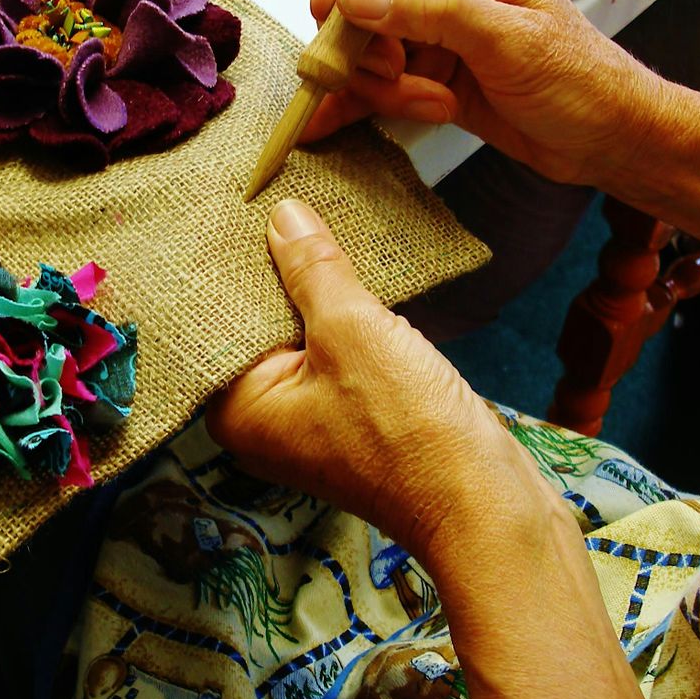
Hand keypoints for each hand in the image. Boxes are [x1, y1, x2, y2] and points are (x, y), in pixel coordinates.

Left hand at [205, 199, 550, 561]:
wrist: (485, 504)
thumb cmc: (409, 432)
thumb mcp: (353, 331)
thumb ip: (313, 270)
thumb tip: (283, 215)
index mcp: (239, 409)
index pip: (215, 320)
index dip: (227, 263)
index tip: (229, 204)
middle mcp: (266, 418)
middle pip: (259, 325)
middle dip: (275, 269)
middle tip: (274, 194)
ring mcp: (314, 418)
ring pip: (304, 335)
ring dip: (317, 288)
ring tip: (314, 215)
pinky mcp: (358, 414)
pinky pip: (339, 351)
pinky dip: (348, 314)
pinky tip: (355, 267)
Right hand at [302, 0, 667, 185]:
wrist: (607, 141)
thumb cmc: (582, 79)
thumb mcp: (509, 39)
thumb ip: (432, 9)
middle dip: (357, 35)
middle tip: (387, 68)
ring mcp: (430, 34)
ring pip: (360, 45)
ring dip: (379, 84)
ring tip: (433, 103)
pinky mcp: (427, 79)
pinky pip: (372, 85)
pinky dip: (351, 105)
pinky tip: (327, 124)